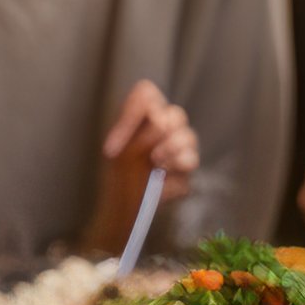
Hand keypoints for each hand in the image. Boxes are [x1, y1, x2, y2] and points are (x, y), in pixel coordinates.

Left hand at [94, 82, 199, 250]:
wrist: (119, 210)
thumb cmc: (116, 175)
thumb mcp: (114, 149)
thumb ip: (132, 129)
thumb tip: (158, 122)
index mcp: (145, 118)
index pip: (147, 94)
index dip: (135, 110)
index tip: (121, 135)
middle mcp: (166, 130)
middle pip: (176, 114)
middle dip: (160, 130)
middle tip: (145, 148)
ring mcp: (180, 151)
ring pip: (189, 136)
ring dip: (170, 148)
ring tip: (155, 162)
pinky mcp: (186, 173)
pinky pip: (190, 162)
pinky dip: (176, 168)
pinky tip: (163, 176)